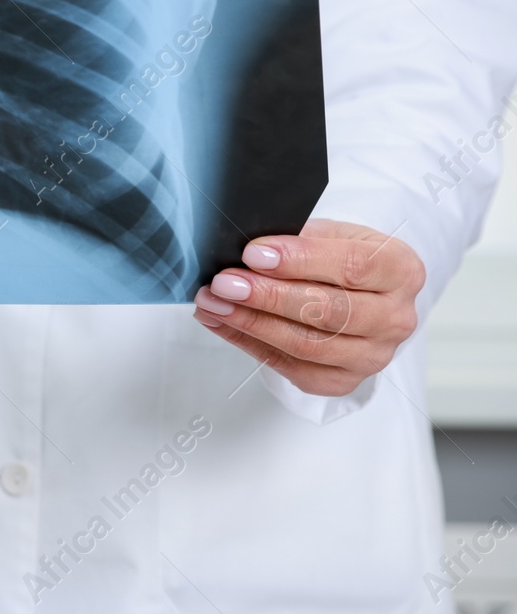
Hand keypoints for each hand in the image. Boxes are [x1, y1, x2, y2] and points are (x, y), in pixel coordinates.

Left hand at [192, 219, 424, 396]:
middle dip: (267, 296)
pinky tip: (220, 322)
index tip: (253, 254)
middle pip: (328, 311)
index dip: (300, 260)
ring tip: (212, 302)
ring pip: (306, 345)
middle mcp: (395, 318)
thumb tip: (247, 252)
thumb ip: (297, 239)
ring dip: (250, 323)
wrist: (357, 290)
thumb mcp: (330, 233)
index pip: (353, 266)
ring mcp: (372, 355)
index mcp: (401, 270)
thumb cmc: (339, 255)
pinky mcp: (342, 380)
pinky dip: (248, 343)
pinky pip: (290, 366)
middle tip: (224, 282)